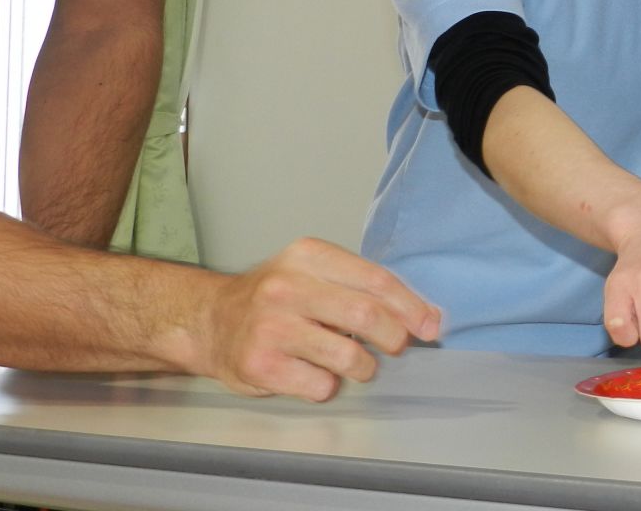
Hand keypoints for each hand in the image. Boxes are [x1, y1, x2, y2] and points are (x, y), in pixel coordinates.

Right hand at [194, 238, 439, 400]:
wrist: (210, 321)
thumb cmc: (274, 300)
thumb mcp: (313, 272)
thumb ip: (360, 286)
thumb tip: (422, 316)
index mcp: (308, 255)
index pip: (375, 280)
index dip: (411, 305)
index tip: (430, 325)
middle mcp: (287, 287)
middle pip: (365, 314)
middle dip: (394, 336)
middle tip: (397, 347)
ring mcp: (271, 327)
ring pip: (347, 355)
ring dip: (364, 367)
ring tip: (357, 364)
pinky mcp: (260, 365)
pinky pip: (319, 385)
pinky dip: (329, 386)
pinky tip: (316, 374)